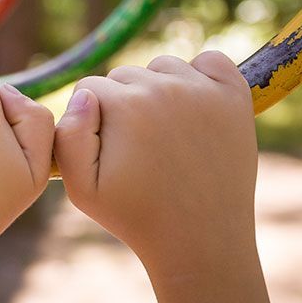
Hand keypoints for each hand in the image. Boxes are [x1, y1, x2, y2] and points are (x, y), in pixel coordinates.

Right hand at [53, 51, 257, 273]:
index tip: (108, 151)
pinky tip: (194, 107)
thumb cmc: (135, 216)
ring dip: (158, 88)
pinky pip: (211, 60)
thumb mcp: (81, 187)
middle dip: (123, 104)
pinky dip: (202, 75)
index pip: (90, 87)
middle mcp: (165, 88)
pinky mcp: (235, 97)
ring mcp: (204, 90)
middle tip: (138, 148)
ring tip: (164, 133)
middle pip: (125, 75)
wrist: (201, 242)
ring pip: (163, 66)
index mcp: (126, 105)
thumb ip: (67, 136)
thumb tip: (83, 95)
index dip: (92, 120)